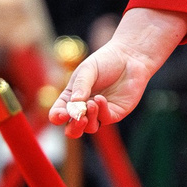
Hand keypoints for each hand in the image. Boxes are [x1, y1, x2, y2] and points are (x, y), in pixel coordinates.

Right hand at [52, 8, 186, 134]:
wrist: (129, 57)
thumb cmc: (105, 61)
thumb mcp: (88, 70)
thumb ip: (81, 86)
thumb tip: (75, 104)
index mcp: (71, 98)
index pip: (59, 113)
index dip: (57, 117)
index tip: (62, 115)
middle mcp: (84, 108)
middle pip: (74, 129)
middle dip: (74, 128)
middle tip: (78, 118)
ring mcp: (100, 112)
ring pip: (90, 128)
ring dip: (88, 118)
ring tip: (90, 103)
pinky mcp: (115, 113)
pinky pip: (105, 119)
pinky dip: (101, 111)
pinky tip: (100, 99)